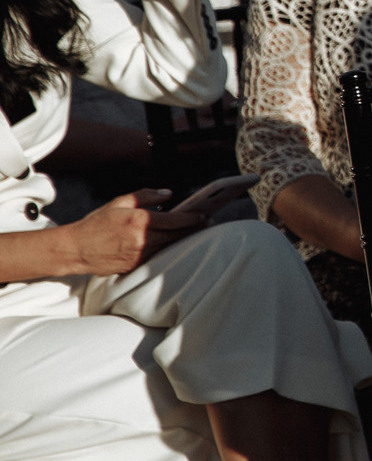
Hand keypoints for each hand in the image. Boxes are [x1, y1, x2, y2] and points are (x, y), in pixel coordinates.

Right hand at [59, 192, 195, 275]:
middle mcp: (142, 240)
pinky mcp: (136, 266)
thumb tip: (168, 194)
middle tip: (207, 220)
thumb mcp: (119, 203)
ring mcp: (140, 255)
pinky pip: (158, 255)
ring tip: (195, 229)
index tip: (204, 213)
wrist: (75, 249)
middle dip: (195, 227)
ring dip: (184, 238)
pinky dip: (168, 248)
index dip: (193, 217)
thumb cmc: (96, 224)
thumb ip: (145, 196)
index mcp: (139, 222)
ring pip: (170, 246)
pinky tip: (175, 241)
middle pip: (177, 235)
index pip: (176, 220)